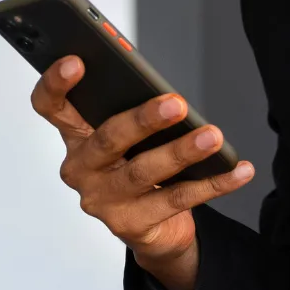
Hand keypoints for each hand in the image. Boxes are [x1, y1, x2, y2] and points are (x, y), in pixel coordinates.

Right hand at [30, 56, 253, 289]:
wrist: (152, 228)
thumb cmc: (138, 164)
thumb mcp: (129, 136)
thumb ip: (131, 111)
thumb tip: (166, 94)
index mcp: (75, 136)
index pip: (50, 106)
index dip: (56, 84)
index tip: (77, 61)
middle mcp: (81, 169)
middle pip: (107, 139)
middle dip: (143, 120)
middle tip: (176, 103)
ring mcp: (103, 200)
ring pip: (143, 172)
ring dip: (182, 152)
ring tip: (213, 137)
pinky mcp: (131, 225)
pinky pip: (177, 200)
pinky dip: (214, 183)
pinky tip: (239, 170)